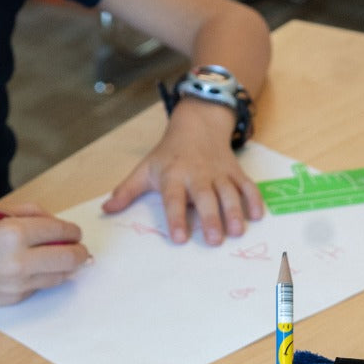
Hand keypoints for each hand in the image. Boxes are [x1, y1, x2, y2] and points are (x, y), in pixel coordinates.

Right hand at [0, 205, 89, 306]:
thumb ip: (32, 215)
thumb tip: (61, 227)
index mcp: (13, 233)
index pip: (60, 231)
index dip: (72, 230)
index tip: (74, 232)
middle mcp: (18, 261)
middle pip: (69, 258)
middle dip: (79, 252)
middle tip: (80, 249)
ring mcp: (16, 284)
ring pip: (59, 277)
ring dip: (66, 268)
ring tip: (61, 259)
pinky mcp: (13, 299)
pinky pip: (39, 287)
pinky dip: (42, 278)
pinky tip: (33, 270)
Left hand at [102, 102, 262, 244]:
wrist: (198, 123)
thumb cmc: (168, 154)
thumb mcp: (145, 169)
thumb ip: (127, 191)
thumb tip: (106, 209)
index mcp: (173, 175)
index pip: (173, 199)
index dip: (176, 218)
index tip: (179, 239)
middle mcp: (198, 173)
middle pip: (205, 197)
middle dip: (211, 218)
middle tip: (215, 240)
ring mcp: (219, 172)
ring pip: (229, 192)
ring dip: (234, 212)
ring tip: (237, 233)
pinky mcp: (234, 171)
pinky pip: (247, 185)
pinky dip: (254, 199)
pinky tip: (257, 216)